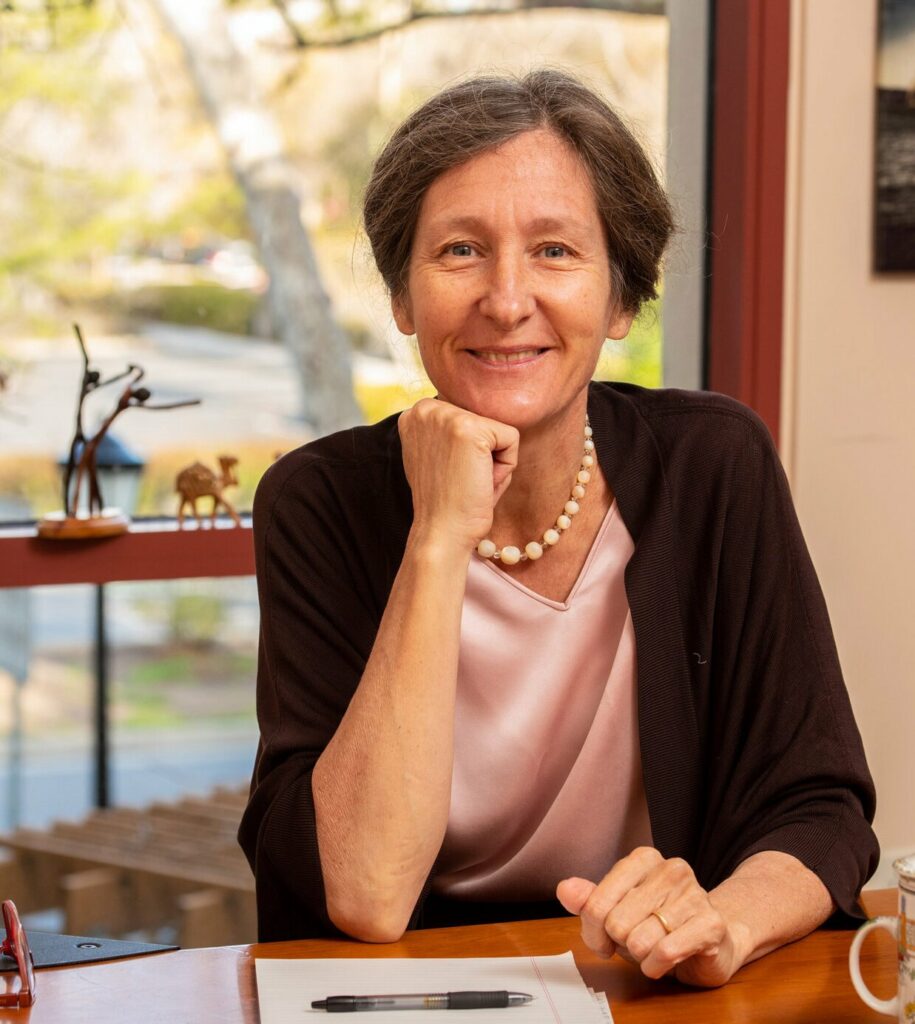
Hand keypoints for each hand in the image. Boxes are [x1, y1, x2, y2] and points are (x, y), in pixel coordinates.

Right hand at [398, 398, 518, 550]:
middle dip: (483, 454)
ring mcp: (446, 415)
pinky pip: (512, 439)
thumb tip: (481, 418)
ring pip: (498, 431)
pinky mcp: (468, 427)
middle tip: (462, 481)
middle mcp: (426, 408)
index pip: (469, 418)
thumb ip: (450, 432)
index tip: (450, 474)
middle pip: (484, 421)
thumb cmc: (446, 502)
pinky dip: (505, 467)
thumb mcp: (438, 456)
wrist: (442, 533)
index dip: (468, 451)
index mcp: (416, 413)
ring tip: (470, 482)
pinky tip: (481, 483)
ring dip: (494, 461)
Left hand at [556, 847, 743, 987]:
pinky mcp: (710, 924)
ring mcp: (694, 894)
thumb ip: (589, 901)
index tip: (603, 938)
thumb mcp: (616, 912)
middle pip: (616, 923)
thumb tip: (565, 889)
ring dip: (640, 957)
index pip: (595, 903)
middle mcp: (670, 870)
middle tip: (634, 943)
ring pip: (639, 940)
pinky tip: (664, 961)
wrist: (709, 941)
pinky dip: (657, 965)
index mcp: (643, 859)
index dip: (593, 931)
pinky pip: (665, 952)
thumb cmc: (656, 925)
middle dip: (620, 944)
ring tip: (653, 948)